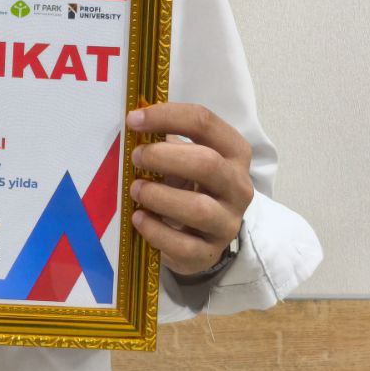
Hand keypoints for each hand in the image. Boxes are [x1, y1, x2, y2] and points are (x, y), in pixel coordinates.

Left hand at [126, 102, 252, 275]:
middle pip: (207, 164)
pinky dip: (156, 231)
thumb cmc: (188, 183)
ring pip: (199, 209)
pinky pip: (184, 245)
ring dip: (160, 196)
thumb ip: (163, 139)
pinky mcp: (210, 254)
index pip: (204, 122)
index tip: (133, 119)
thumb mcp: (182, 156)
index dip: (166, 116)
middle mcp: (238, 186)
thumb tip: (131, 123)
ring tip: (136, 189)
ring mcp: (227, 223)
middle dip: (164, 157)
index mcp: (233, 152)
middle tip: (136, 157)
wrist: (203, 234)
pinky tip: (138, 219)